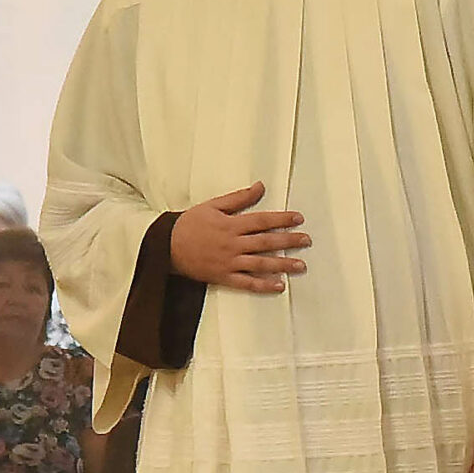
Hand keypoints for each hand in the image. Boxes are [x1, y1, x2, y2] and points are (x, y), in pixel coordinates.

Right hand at [169, 183, 310, 293]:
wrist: (166, 246)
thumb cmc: (190, 224)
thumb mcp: (213, 206)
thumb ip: (238, 198)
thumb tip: (260, 186)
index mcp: (231, 225)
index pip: (262, 220)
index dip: (282, 219)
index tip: (299, 219)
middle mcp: (233, 244)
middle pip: (266, 242)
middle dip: (289, 241)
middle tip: (307, 241)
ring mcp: (229, 262)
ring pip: (260, 264)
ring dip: (282, 264)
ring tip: (300, 265)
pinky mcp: (223, 277)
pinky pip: (247, 283)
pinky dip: (263, 285)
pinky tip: (279, 286)